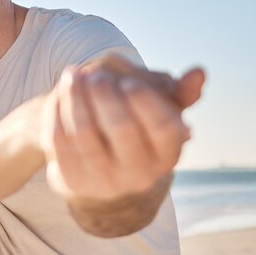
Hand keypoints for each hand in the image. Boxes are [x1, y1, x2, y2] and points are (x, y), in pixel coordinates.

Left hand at [41, 57, 204, 233]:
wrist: (101, 172)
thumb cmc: (136, 131)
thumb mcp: (160, 114)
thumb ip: (179, 93)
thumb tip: (198, 73)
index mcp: (166, 155)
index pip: (163, 129)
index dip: (146, 102)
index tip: (129, 81)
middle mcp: (138, 175)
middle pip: (121, 128)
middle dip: (105, 94)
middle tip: (96, 73)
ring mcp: (103, 181)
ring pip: (84, 132)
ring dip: (76, 97)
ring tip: (73, 74)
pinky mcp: (72, 180)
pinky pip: (59, 140)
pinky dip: (57, 111)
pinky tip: (60, 93)